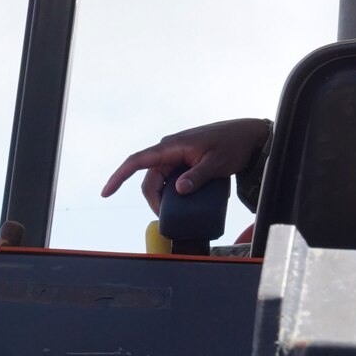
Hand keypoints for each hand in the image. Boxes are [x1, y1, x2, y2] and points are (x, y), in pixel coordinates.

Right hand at [101, 118, 271, 214]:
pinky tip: (185, 202)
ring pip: (161, 181)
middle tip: (168, 218)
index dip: (119, 177)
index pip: (137, 161)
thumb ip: (198, 176)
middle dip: (154, 200)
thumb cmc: (233, 145)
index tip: (107, 192)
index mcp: (172, 146)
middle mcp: (170, 150)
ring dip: (164, 198)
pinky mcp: (185, 161)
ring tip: (179, 212)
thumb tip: (178, 190)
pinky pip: (172, 179)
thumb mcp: (216, 163)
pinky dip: (173, 193)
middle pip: (150, 179)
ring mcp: (177, 155)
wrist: (248, 136)